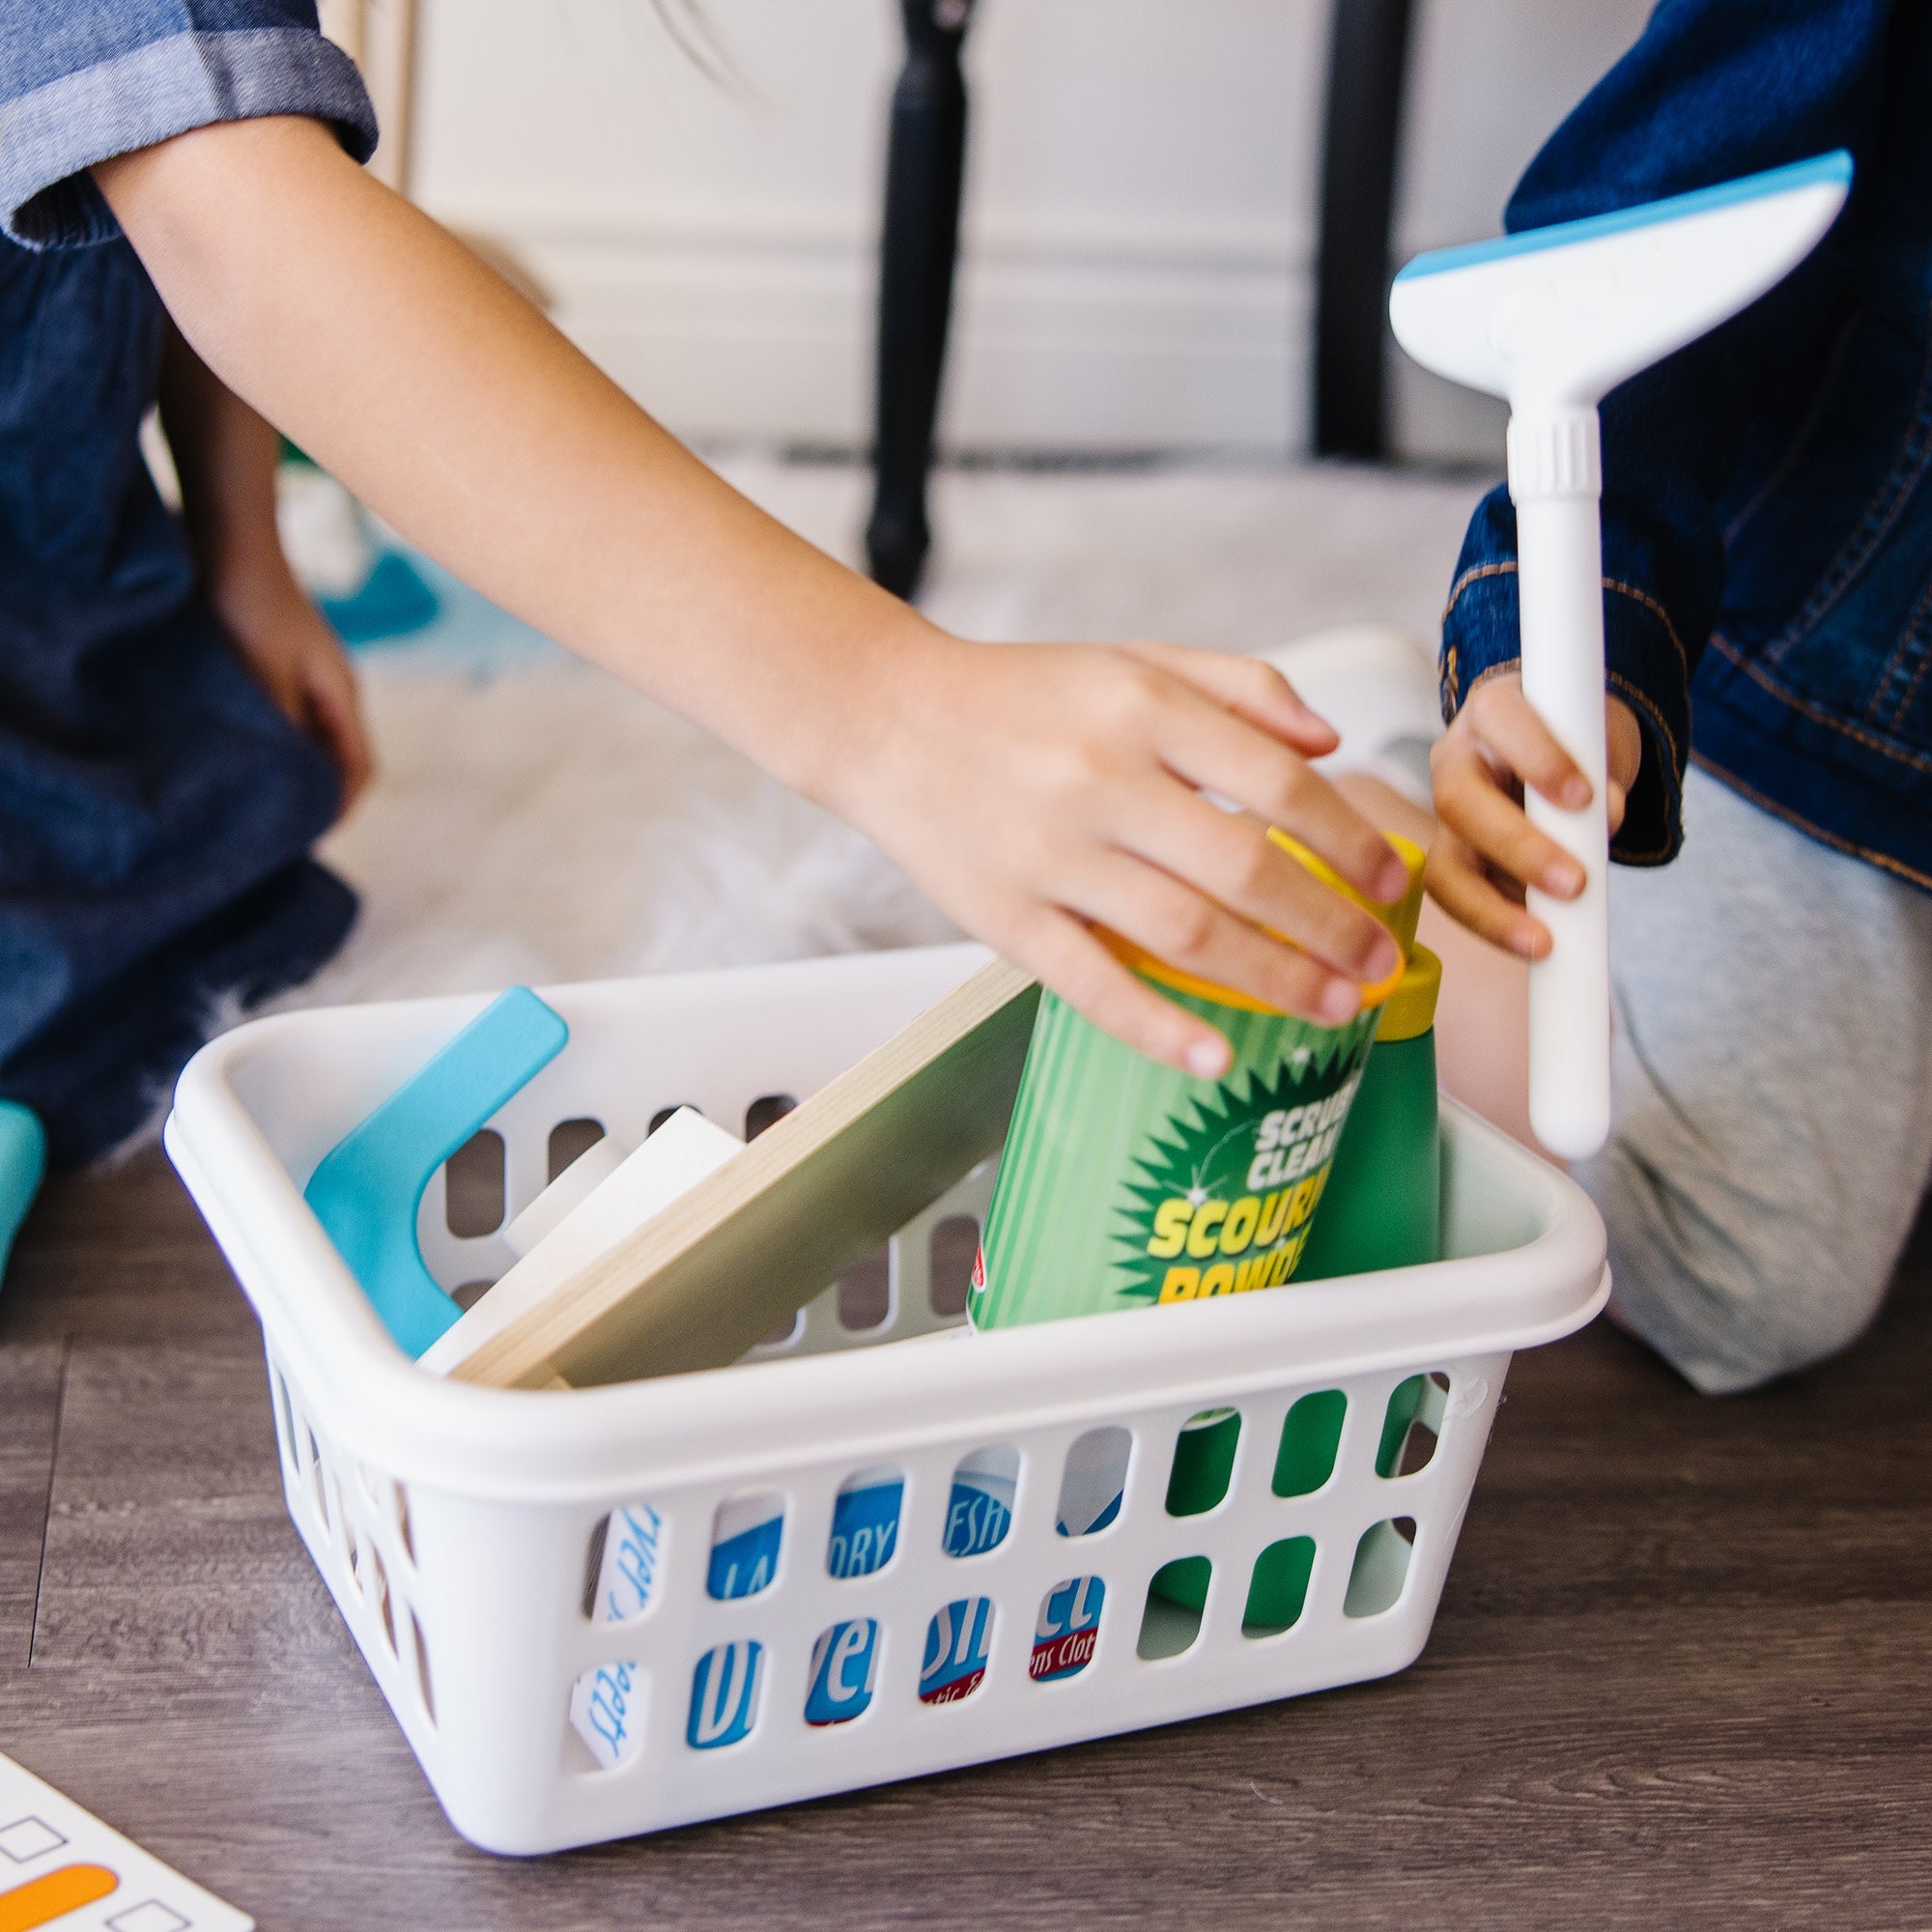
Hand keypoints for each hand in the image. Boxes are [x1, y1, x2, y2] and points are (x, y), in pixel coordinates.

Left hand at [210, 568, 373, 816]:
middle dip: (322, 796)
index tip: (309, 836)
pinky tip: (253, 751)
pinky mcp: (288, 663)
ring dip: (301, 770)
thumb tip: (293, 781)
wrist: (232, 537)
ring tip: (267, 798)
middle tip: (284, 829)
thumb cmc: (247, 601)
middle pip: (343, 758)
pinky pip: (297, 719)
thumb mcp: (263, 675)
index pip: (359, 768)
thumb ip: (283, 730)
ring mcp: (314, 674)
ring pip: (319, 739)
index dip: (340, 807)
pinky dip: (284, 745)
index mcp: (342, 693)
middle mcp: (336, 687)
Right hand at [825, 636, 1410, 1078]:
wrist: (885, 719)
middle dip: (1330, 927)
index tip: (1390, 883)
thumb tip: (1329, 746)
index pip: (1278, 784)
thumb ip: (1239, 687)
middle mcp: (1100, 781)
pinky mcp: (1004, 917)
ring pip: (1185, 935)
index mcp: (1142, 710)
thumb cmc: (1019, 695)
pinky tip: (1217, 1055)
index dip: (1349, 841)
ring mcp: (1049, 857)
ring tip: (1333, 1007)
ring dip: (1274, 980)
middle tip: (1379, 964)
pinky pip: (1091, 985)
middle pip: (1245, 872)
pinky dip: (1158, 1028)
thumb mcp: (1133, 660)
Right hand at [1427, 671, 1640, 958]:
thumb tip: (1601, 822)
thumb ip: (1602, 772)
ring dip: (1493, 909)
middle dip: (1518, 849)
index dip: (1538, 758)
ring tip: (1544, 940)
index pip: (1502, 720)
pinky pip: (1461, 900)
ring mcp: (1447, 817)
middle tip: (1575, 883)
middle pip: (1459, 804)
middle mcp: (1455, 761)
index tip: (1584, 796)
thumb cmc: (1577, 739)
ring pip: (1445, 867)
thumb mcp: (1599, 738)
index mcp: (1493, 710)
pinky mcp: (1454, 862)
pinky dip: (1498, 924)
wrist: (1561, 756)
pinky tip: (1535, 940)